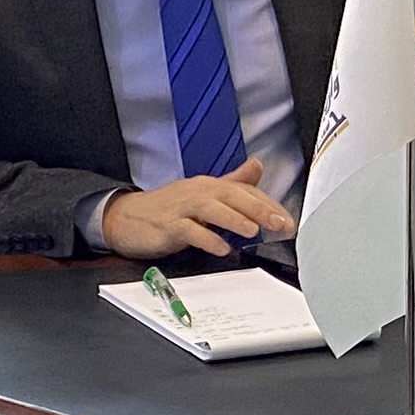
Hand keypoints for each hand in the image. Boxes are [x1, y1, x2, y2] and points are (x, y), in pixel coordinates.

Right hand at [102, 160, 295, 260]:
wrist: (126, 217)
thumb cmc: (169, 208)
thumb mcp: (203, 193)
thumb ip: (232, 182)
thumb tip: (257, 166)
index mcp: (209, 186)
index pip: (245, 192)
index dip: (268, 205)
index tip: (288, 220)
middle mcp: (198, 192)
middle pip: (232, 196)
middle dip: (259, 210)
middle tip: (281, 224)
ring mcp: (182, 208)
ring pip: (212, 210)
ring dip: (234, 219)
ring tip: (253, 230)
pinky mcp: (168, 226)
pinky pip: (190, 231)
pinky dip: (207, 239)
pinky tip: (222, 248)